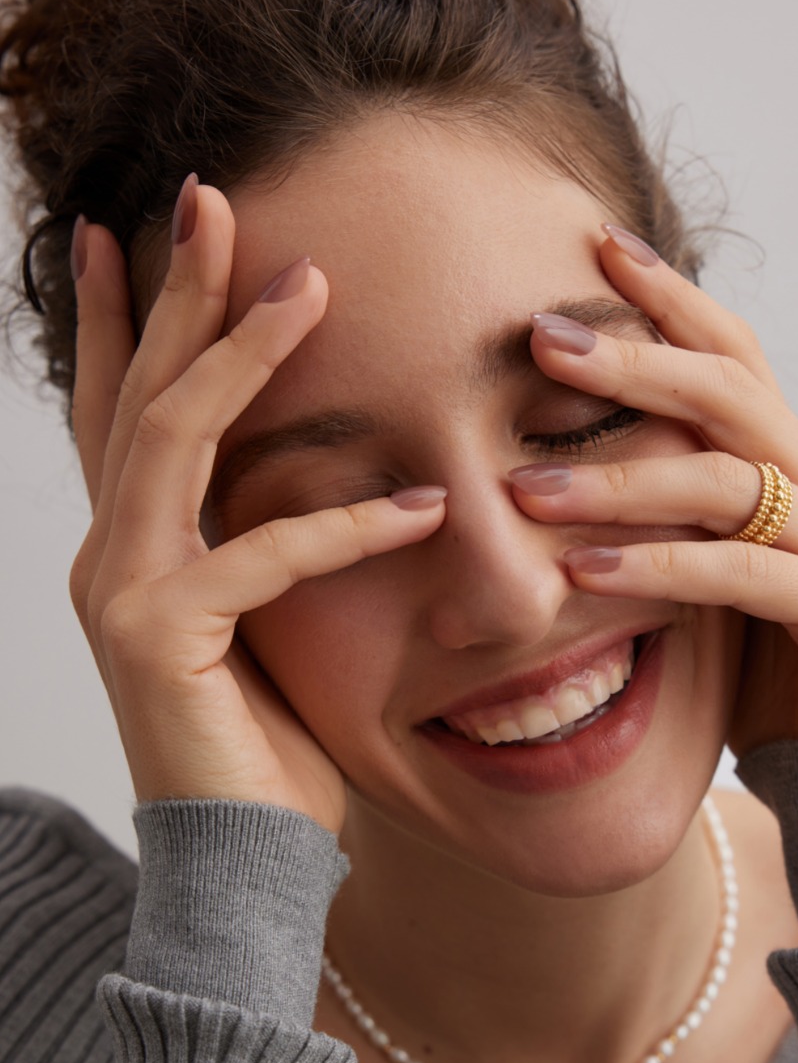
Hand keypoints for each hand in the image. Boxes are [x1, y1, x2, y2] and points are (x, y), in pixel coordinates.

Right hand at [67, 178, 445, 830]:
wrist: (240, 865)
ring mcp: (120, 593)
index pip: (119, 408)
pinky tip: (424, 504)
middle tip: (210, 198)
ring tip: (309, 285)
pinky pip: (256, 556)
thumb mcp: (265, 627)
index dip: (121, 318)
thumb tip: (313, 480)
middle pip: (138, 394)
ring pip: (172, 441)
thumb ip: (261, 549)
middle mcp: (109, 556)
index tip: (134, 231)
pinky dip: (343, 526)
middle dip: (174, 292)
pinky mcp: (160, 640)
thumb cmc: (265, 749)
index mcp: (132, 548)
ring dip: (239, 355)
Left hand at [514, 226, 797, 757]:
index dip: (669, 297)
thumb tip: (548, 454)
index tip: (595, 246)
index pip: (732, 354)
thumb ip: (665, 507)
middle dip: (632, 359)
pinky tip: (584, 572)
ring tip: (524, 488)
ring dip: (618, 478)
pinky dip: (658, 566)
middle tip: (541, 339)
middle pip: (728, 392)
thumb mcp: (704, 563)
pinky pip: (741, 572)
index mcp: (794, 459)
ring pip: (724, 480)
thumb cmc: (758, 655)